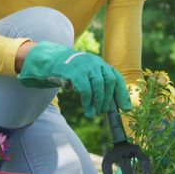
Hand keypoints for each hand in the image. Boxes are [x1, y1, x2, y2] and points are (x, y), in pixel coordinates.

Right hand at [17, 41, 131, 116]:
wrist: (49, 61)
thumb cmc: (69, 72)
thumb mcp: (85, 74)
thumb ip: (96, 84)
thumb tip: (108, 105)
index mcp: (100, 64)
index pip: (116, 77)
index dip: (122, 93)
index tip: (125, 108)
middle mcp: (95, 62)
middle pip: (109, 81)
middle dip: (108, 99)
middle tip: (103, 111)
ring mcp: (84, 65)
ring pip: (98, 85)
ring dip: (99, 102)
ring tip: (94, 112)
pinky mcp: (74, 71)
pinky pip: (85, 88)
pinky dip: (88, 100)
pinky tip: (87, 108)